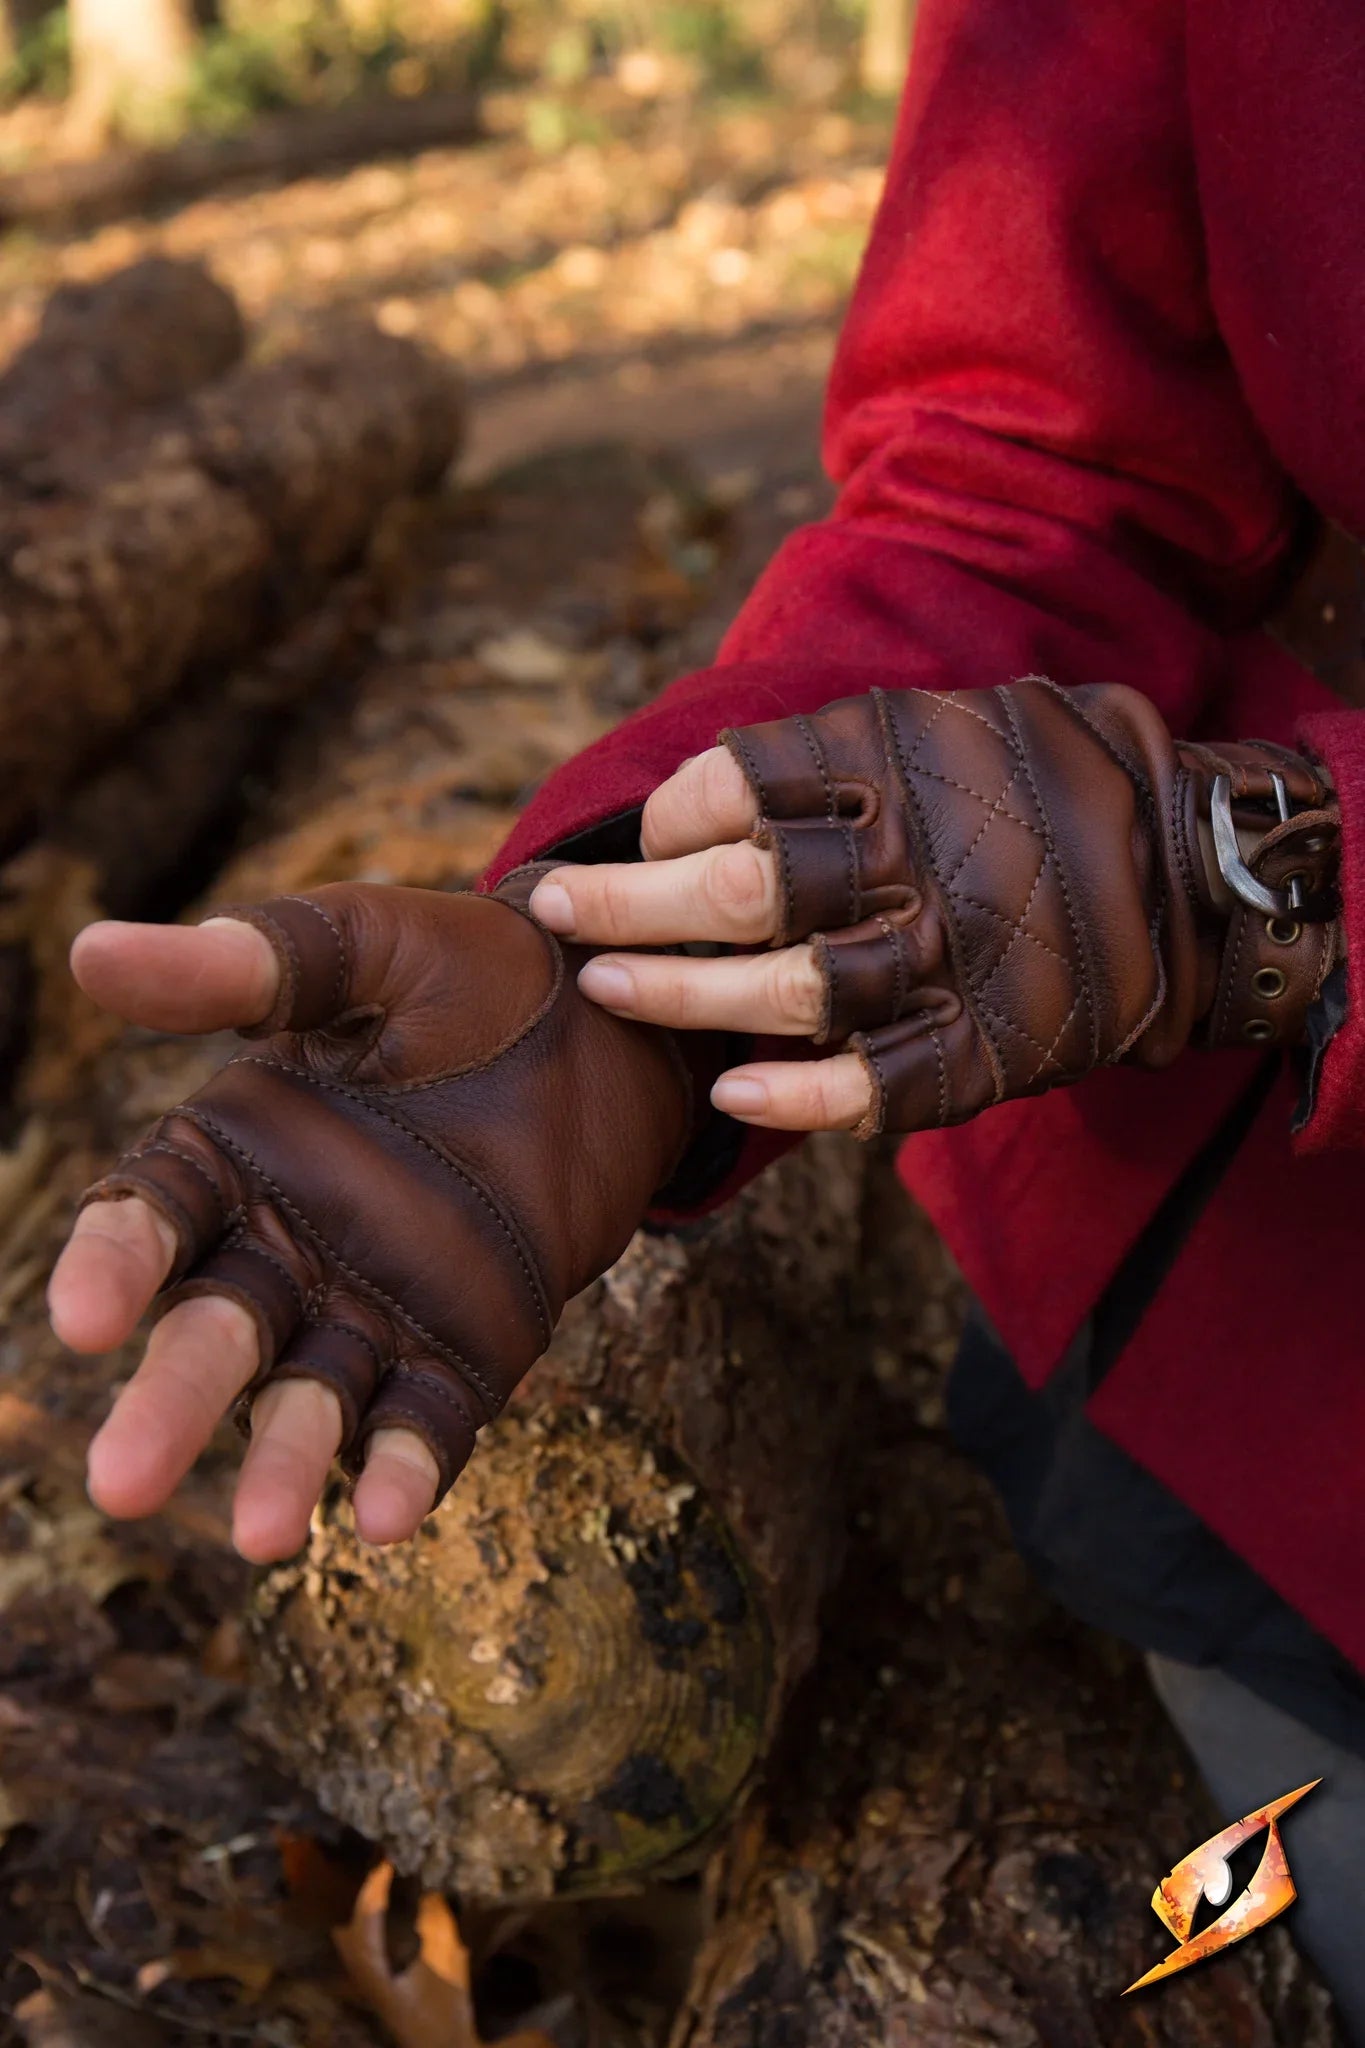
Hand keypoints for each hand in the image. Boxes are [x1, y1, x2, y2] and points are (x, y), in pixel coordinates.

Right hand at [51, 884, 688, 1562]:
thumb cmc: (471, 970)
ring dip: (287, 1464)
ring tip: (269, 1535)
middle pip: (214, 1335)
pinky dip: (407, 1466)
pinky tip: (388, 1517)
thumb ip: (247, 965)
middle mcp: (288, 1243)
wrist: (613, 1018)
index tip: (83, 1319)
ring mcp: (376, 1304)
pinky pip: (428, 1418)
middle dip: (171, 1405)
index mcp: (237, 1148)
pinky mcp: (469, 1345)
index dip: (113, 1267)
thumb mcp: (363, 948)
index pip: (150, 1219)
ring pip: (313, 1398)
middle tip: (120, 1485)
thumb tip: (93, 948)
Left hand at [531, 681, 1341, 1135]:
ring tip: (600, 990)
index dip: (664, 818)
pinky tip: (726, 1094)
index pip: (736, 788)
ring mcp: (949, 962)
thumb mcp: (952, 720)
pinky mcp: (984, 1050)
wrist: (1195, 874)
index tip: (637, 837)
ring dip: (675, 997)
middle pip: (734, 892)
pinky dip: (793, 1097)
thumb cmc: (1043, 787)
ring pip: (782, 991)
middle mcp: (914, 860)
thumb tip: (704, 796)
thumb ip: (841, 751)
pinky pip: (871, 1086)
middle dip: (621, 906)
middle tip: (551, 910)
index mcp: (898, 762)